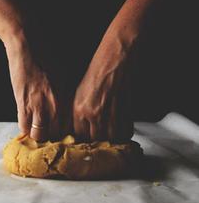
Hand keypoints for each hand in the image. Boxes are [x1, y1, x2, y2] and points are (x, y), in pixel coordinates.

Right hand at [4, 33, 63, 141]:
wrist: (28, 43)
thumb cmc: (45, 56)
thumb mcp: (62, 77)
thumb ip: (63, 97)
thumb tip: (62, 112)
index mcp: (67, 98)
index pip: (70, 127)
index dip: (65, 133)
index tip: (60, 134)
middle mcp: (56, 104)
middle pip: (57, 134)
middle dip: (51, 137)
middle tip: (46, 135)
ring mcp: (39, 105)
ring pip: (40, 135)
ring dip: (37, 135)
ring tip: (35, 132)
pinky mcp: (23, 103)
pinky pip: (24, 127)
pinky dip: (24, 129)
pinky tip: (25, 125)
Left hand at [73, 27, 135, 141]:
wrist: (114, 60)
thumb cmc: (97, 72)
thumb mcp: (80, 92)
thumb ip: (79, 111)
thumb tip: (81, 127)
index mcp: (78, 109)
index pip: (78, 135)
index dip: (84, 140)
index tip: (87, 141)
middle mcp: (92, 113)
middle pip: (94, 140)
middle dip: (98, 142)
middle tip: (101, 141)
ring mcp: (108, 113)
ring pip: (111, 138)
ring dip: (112, 139)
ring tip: (113, 137)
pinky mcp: (123, 111)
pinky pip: (125, 131)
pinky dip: (125, 133)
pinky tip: (122, 130)